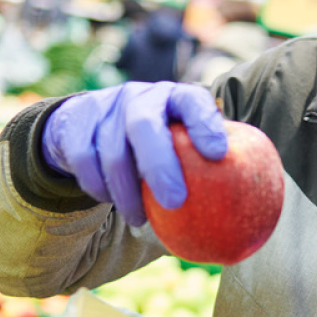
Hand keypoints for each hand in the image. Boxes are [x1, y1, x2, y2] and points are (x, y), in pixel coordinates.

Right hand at [41, 82, 227, 226]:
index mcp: (173, 97)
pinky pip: (83, 162)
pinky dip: (98, 187)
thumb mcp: (177, 141)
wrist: (87, 121)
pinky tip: (112, 203)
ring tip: (141, 220)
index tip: (219, 155)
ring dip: (126, 192)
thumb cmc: (152, 140)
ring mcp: (104, 108)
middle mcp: (139, 96)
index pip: (192, 101)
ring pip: (111, 151)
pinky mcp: (74, 125)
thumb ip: (202, 164)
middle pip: (143, 125)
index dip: (206, 124)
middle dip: (159, 164)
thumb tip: (242, 219)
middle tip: (176, 203)